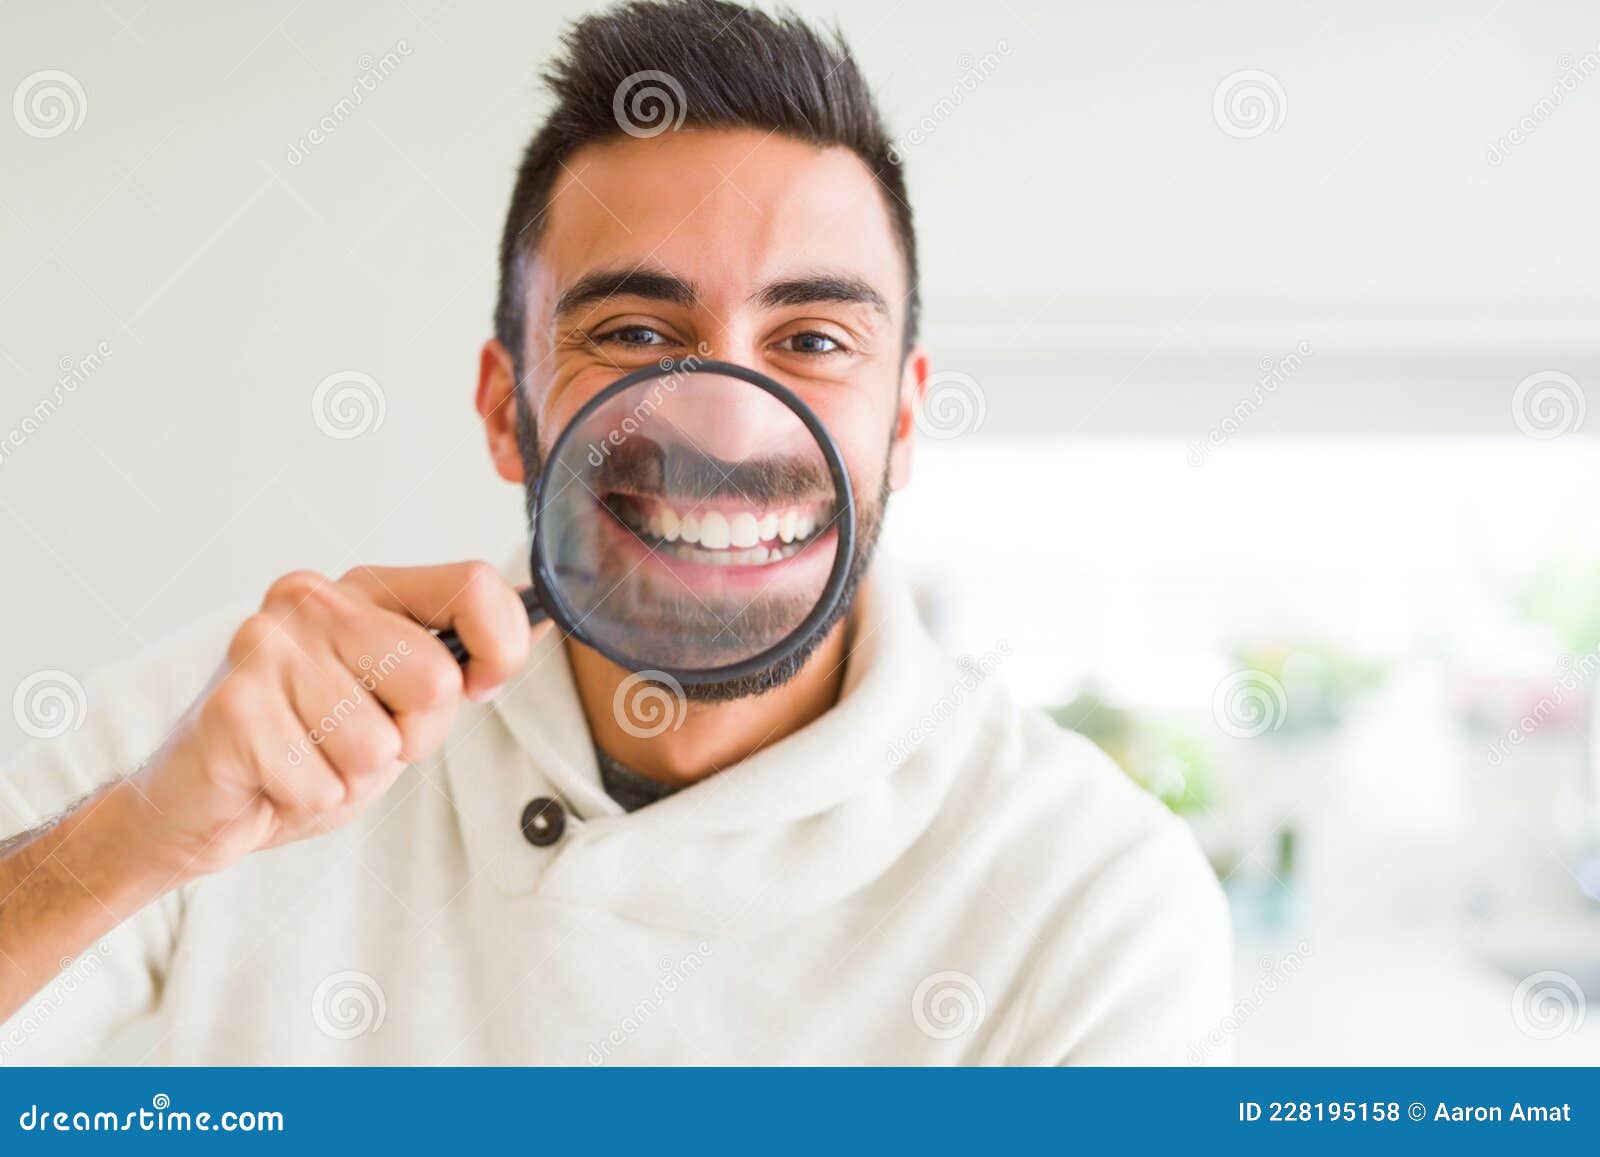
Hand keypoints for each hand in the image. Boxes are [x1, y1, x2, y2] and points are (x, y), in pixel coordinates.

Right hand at [124, 562, 532, 881]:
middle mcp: (312, 600)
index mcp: (364, 589)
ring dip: (354, 774)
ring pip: (379, 743)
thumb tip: (540, 625)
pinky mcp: (233, 707)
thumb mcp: (399, 699)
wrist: (199, 802)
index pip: (473, 584)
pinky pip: (325, 783)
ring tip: (312, 758)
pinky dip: (311, 799)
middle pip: (436, 679)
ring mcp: (267, 647)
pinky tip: (275, 778)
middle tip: (358, 741)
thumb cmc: (306, 746)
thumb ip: (458, 659)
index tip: (481, 687)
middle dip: (413, 737)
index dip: (501, 649)